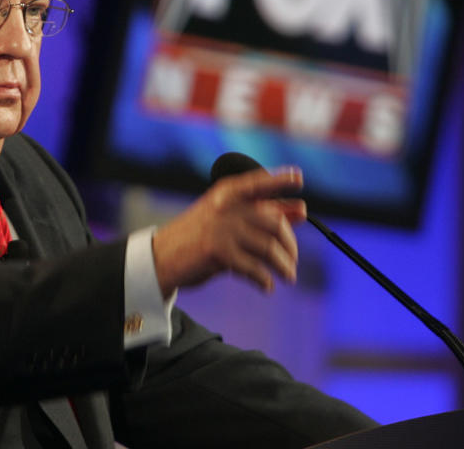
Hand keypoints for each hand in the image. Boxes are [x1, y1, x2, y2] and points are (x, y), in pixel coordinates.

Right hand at [151, 167, 306, 297]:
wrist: (162, 256)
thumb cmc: (198, 236)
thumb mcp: (227, 218)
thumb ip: (262, 212)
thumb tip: (301, 211)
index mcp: (228, 192)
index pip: (259, 182)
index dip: (280, 179)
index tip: (299, 177)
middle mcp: (227, 205)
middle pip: (274, 222)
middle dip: (290, 244)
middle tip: (293, 261)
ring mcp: (222, 228)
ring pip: (268, 248)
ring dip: (283, 265)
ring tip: (288, 276)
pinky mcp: (218, 251)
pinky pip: (254, 268)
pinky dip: (264, 280)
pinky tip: (267, 286)